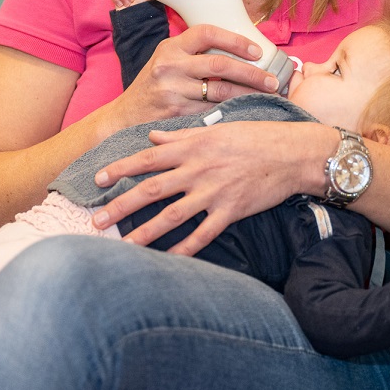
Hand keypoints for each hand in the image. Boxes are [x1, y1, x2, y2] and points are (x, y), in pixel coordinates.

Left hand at [92, 119, 333, 255]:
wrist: (292, 153)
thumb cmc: (255, 136)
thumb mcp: (215, 128)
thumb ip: (181, 135)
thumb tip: (152, 137)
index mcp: (192, 147)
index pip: (148, 159)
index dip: (120, 169)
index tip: (98, 180)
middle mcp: (198, 170)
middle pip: (151, 190)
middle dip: (121, 206)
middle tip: (97, 220)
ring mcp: (214, 192)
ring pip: (171, 216)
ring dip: (144, 232)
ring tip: (122, 245)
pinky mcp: (231, 211)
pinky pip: (203, 235)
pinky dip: (184, 249)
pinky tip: (167, 261)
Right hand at [111, 24, 278, 126]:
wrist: (125, 117)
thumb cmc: (153, 86)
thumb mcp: (166, 60)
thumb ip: (193, 53)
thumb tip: (238, 49)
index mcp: (170, 46)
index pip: (207, 33)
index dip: (236, 40)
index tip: (257, 51)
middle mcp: (170, 65)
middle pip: (220, 64)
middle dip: (251, 72)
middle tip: (272, 80)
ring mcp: (172, 89)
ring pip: (220, 91)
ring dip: (248, 94)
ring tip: (267, 96)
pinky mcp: (176, 112)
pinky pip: (212, 111)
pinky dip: (232, 111)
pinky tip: (247, 111)